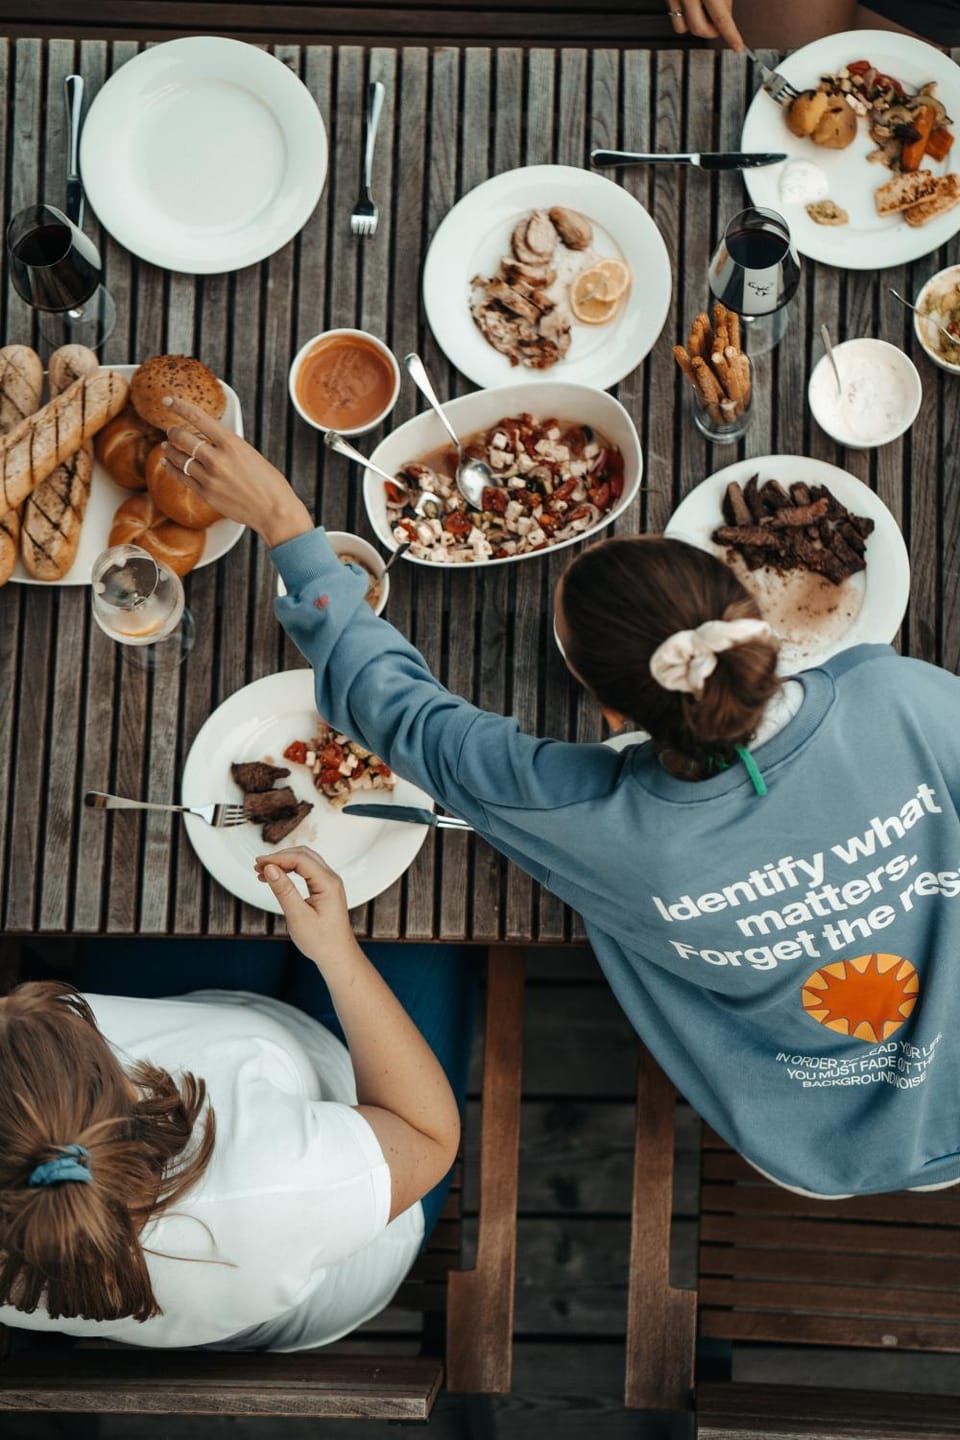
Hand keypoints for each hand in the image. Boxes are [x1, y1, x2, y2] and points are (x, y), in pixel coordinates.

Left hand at [161, 395, 313, 547]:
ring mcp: (209, 478)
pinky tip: (168, 463)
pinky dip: (172, 468)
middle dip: (173, 432)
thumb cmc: (269, 483)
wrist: (274, 511)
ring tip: (166, 446)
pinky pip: (181, 478)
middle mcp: (217, 459)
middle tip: (171, 430)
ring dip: (170, 450)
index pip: (198, 418)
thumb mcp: (250, 454)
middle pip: (183, 438)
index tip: (168, 400)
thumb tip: (210, 440)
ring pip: (179, 458)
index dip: (179, 406)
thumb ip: (228, 446)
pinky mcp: (206, 494)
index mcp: (231, 443)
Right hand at [255, 846, 358, 964]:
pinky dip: (290, 870)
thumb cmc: (321, 941)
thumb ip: (284, 890)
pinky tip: (275, 878)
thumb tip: (270, 868)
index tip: (258, 864)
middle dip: (279, 857)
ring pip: (305, 861)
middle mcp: (331, 879)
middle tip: (258, 866)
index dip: (277, 858)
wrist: (337, 956)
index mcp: (328, 884)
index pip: (300, 859)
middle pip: (303, 855)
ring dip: (284, 863)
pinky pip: (307, 871)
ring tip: (262, 872)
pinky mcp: (325, 889)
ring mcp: (330, 883)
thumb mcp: (298, 917)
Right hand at [667, 0, 744, 49]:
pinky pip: (675, 18)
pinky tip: (691, 8)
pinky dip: (684, 19)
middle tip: (718, 25)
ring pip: (684, 28)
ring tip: (704, 12)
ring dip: (697, 25)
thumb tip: (727, 16)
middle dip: (711, 32)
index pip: (721, 18)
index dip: (731, 35)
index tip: (738, 47)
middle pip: (699, 29)